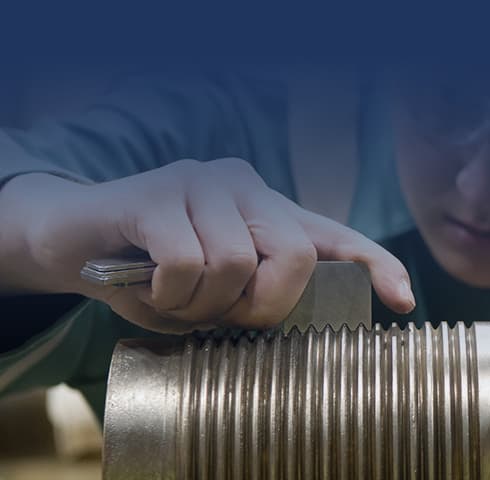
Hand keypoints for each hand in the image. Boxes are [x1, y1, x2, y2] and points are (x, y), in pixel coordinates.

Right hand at [0, 159, 413, 332]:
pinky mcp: (158, 191)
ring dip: (200, 303)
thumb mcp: (212, 291)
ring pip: (234, 263)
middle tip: (220, 315)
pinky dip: (170, 291)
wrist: (73, 239)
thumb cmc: (151, 270)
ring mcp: (202, 180)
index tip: (404, 301)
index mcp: (268, 209)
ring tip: (175, 297)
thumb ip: (252, 296)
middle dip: (261, 305)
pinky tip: (151, 285)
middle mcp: (245, 184)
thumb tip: (291, 321)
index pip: (336, 236)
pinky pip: (186, 259)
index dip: (376, 265)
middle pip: (293, 254)